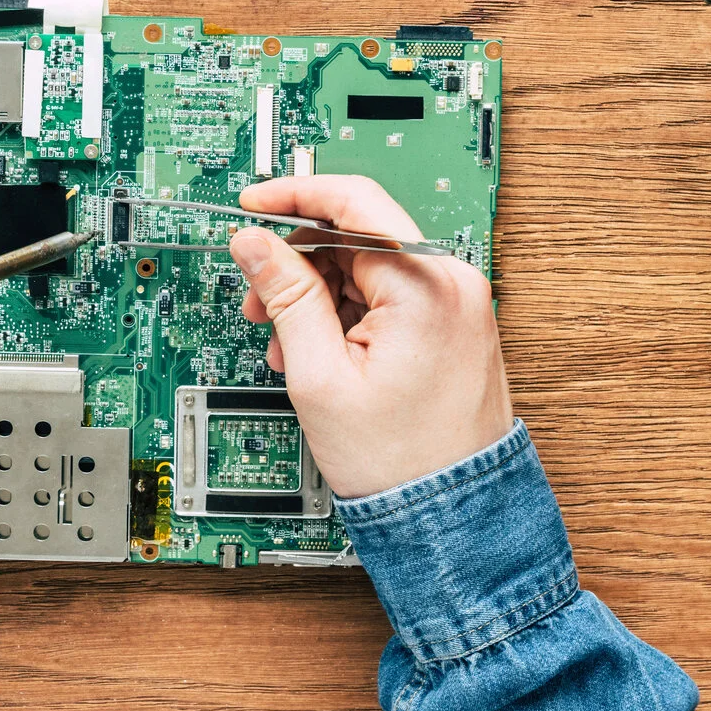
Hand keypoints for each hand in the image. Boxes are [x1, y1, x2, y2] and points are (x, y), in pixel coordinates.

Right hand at [227, 175, 510, 499]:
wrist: (450, 514)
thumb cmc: (399, 461)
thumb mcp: (320, 374)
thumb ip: (285, 295)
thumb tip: (253, 243)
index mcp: (426, 284)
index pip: (353, 202)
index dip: (292, 197)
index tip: (251, 203)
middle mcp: (453, 281)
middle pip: (357, 234)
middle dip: (299, 263)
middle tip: (258, 301)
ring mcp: (458, 301)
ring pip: (368, 266)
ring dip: (319, 294)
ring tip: (289, 346)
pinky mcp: (454, 322)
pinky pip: (389, 294)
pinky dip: (348, 312)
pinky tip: (321, 351)